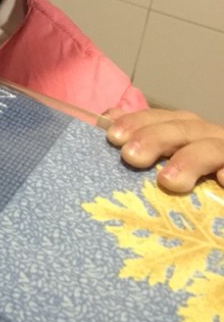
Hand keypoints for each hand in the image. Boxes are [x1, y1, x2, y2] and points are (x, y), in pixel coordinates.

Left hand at [105, 108, 223, 192]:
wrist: (219, 203)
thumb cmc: (191, 185)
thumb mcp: (163, 162)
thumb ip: (142, 142)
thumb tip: (109, 117)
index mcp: (184, 131)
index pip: (159, 118)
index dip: (137, 122)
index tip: (113, 136)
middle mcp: (207, 137)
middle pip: (182, 128)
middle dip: (155, 138)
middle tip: (130, 156)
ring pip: (212, 147)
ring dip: (190, 160)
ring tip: (167, 180)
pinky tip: (223, 179)